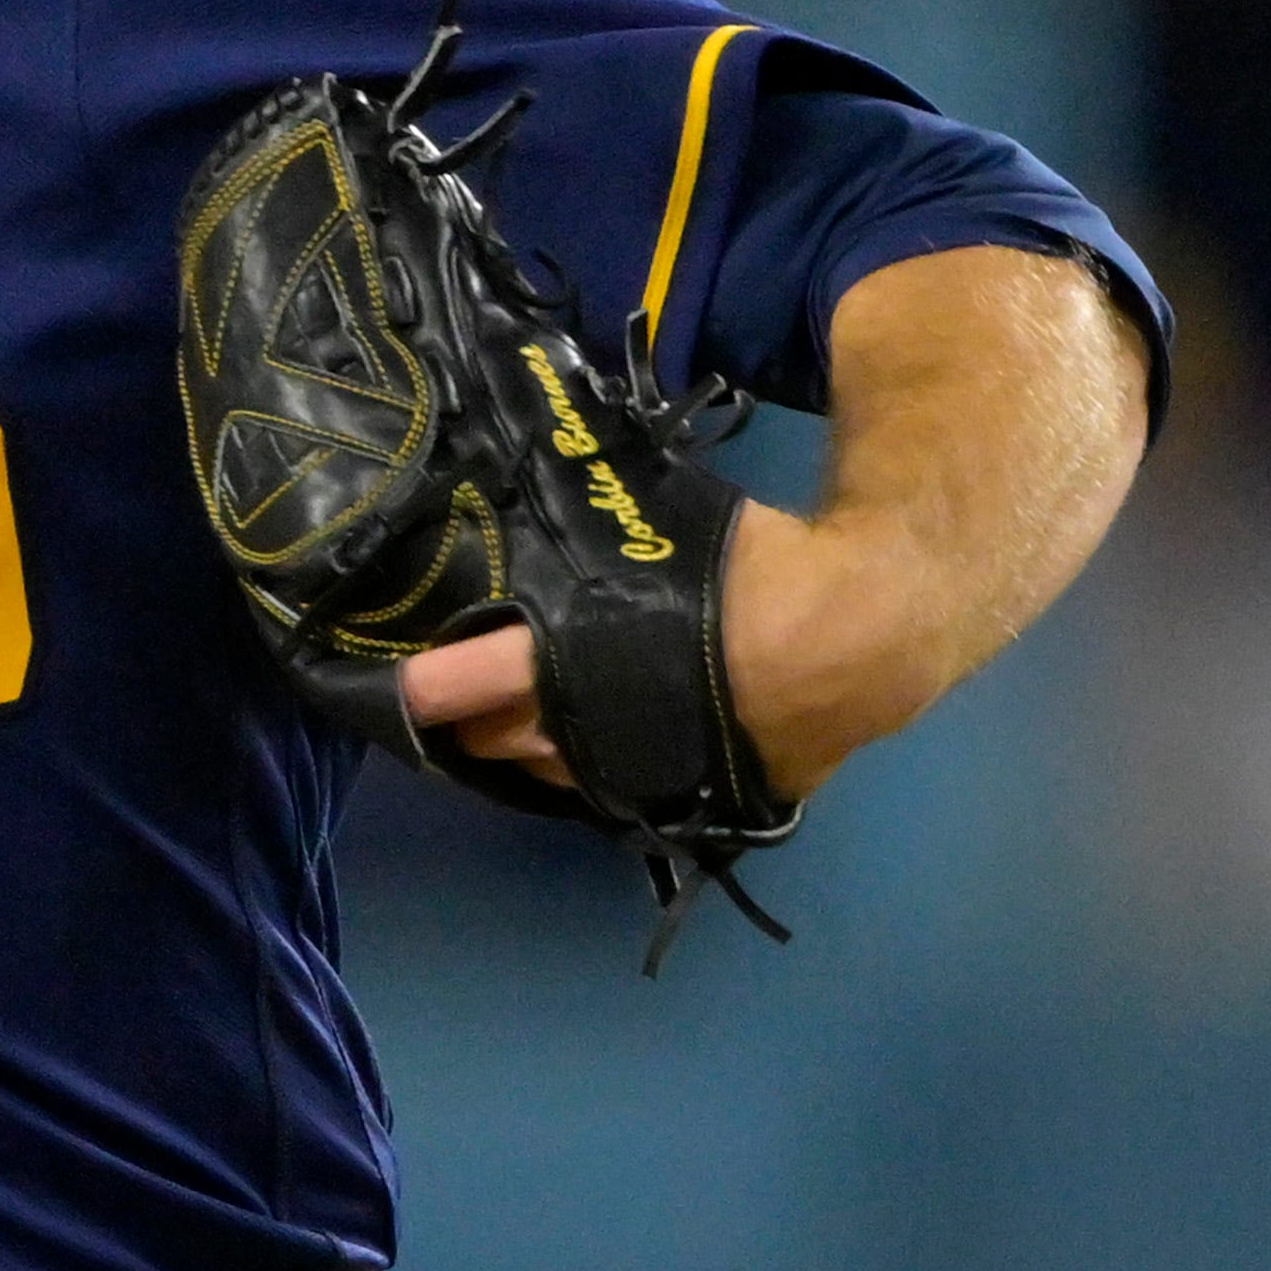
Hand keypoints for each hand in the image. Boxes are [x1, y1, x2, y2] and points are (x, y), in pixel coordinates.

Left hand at [391, 501, 909, 802]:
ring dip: (528, 750)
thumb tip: (547, 472)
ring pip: (553, 774)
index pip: (473, 680)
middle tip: (456, 695)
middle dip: (474, 721)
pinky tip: (587, 743)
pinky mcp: (681, 798)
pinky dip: (590, 768)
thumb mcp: (663, 529)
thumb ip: (594, 528)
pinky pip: (612, 788)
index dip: (432, 686)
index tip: (405, 684)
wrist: (864, 635)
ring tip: (507, 721)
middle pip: (501, 740)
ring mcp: (636, 774)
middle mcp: (591, 729)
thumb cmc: (758, 568)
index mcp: (577, 658)